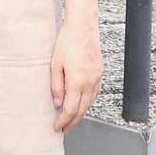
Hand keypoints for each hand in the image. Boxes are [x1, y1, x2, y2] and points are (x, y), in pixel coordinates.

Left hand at [51, 16, 102, 133]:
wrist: (83, 26)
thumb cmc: (67, 41)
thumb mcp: (55, 64)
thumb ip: (56, 86)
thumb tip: (57, 103)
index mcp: (77, 81)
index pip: (71, 110)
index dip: (64, 121)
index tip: (57, 127)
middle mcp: (90, 82)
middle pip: (82, 110)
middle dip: (73, 122)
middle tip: (64, 128)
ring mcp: (97, 78)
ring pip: (90, 103)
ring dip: (81, 113)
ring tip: (72, 119)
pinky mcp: (100, 72)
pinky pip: (95, 93)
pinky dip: (88, 102)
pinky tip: (82, 103)